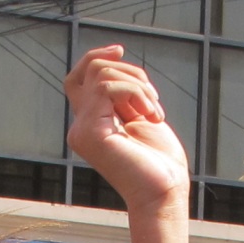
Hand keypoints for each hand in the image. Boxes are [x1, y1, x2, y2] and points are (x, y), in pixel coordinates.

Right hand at [65, 48, 190, 214]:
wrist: (164, 193)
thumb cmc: (160, 163)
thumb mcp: (141, 116)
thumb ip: (124, 95)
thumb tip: (114, 60)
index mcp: (92, 124)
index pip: (78, 78)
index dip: (96, 57)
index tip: (120, 49)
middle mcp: (80, 127)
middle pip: (90, 69)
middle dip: (129, 72)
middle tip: (153, 99)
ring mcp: (82, 131)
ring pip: (102, 73)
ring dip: (139, 85)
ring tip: (154, 112)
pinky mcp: (90, 133)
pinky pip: (108, 87)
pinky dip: (136, 93)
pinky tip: (151, 116)